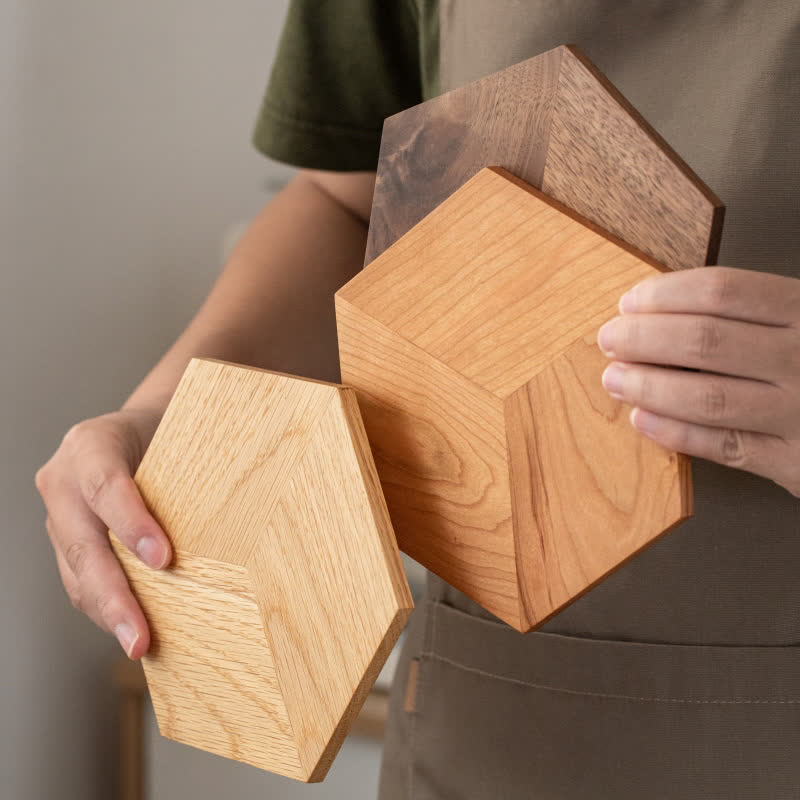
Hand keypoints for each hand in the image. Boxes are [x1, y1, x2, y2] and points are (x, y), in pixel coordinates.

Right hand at [34, 406, 172, 657]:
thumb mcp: (177, 432)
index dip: (132, 524)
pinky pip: (80, 582)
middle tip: (139, 636)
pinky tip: (132, 628)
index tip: (165, 559)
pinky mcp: (66, 543)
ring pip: (78, 573)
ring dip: (109, 613)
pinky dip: (106, 609)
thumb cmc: (165, 431)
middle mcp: (64, 481)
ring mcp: (59, 515)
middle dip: (114, 595)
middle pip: (85, 544)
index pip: (106, 485)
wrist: (137, 429)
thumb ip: (190, 462)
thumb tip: (245, 499)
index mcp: (91, 444)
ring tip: (138, 644)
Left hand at [597, 266, 799, 497]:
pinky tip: (642, 419)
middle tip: (610, 339)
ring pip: (706, 396)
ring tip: (613, 378)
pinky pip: (724, 447)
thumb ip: (769, 309)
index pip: (723, 292)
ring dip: (647, 385)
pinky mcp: (798, 465)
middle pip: (704, 341)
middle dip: (643, 339)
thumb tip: (677, 303)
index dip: (665, 295)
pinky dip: (675, 432)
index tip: (630, 302)